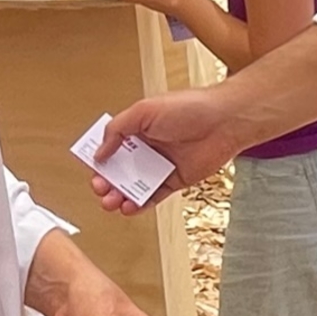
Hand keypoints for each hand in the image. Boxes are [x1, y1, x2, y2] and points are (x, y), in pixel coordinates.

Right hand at [90, 89, 245, 214]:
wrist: (224, 122)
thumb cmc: (189, 108)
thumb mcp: (144, 111)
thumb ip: (118, 130)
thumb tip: (100, 152)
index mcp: (138, 127)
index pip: (112, 145)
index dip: (100, 157)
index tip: (92, 167)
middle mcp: (148, 147)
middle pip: (120, 169)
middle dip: (106, 181)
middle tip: (100, 188)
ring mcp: (161, 165)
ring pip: (134, 185)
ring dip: (119, 195)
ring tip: (110, 202)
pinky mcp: (175, 180)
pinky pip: (154, 196)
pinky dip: (140, 204)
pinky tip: (128, 207)